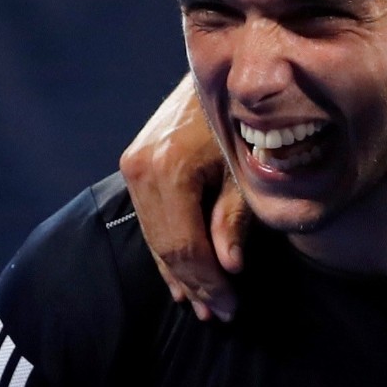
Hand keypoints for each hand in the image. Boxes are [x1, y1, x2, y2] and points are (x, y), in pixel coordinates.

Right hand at [118, 74, 250, 321]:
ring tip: (206, 305)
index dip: (208, 283)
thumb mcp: (252, 170)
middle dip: (195, 285)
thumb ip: (237, 218)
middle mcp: (141, 167)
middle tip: (221, 316)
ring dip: (180, 274)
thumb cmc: (252, 117)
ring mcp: (134, 164)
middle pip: (165, 247)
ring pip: (154, 237)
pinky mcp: (138, 163)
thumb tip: (229, 267)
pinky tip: (186, 277)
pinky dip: (170, 250)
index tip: (231, 309)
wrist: (229, 70)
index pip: (184, 246)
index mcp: (168, 169)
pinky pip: (152, 219)